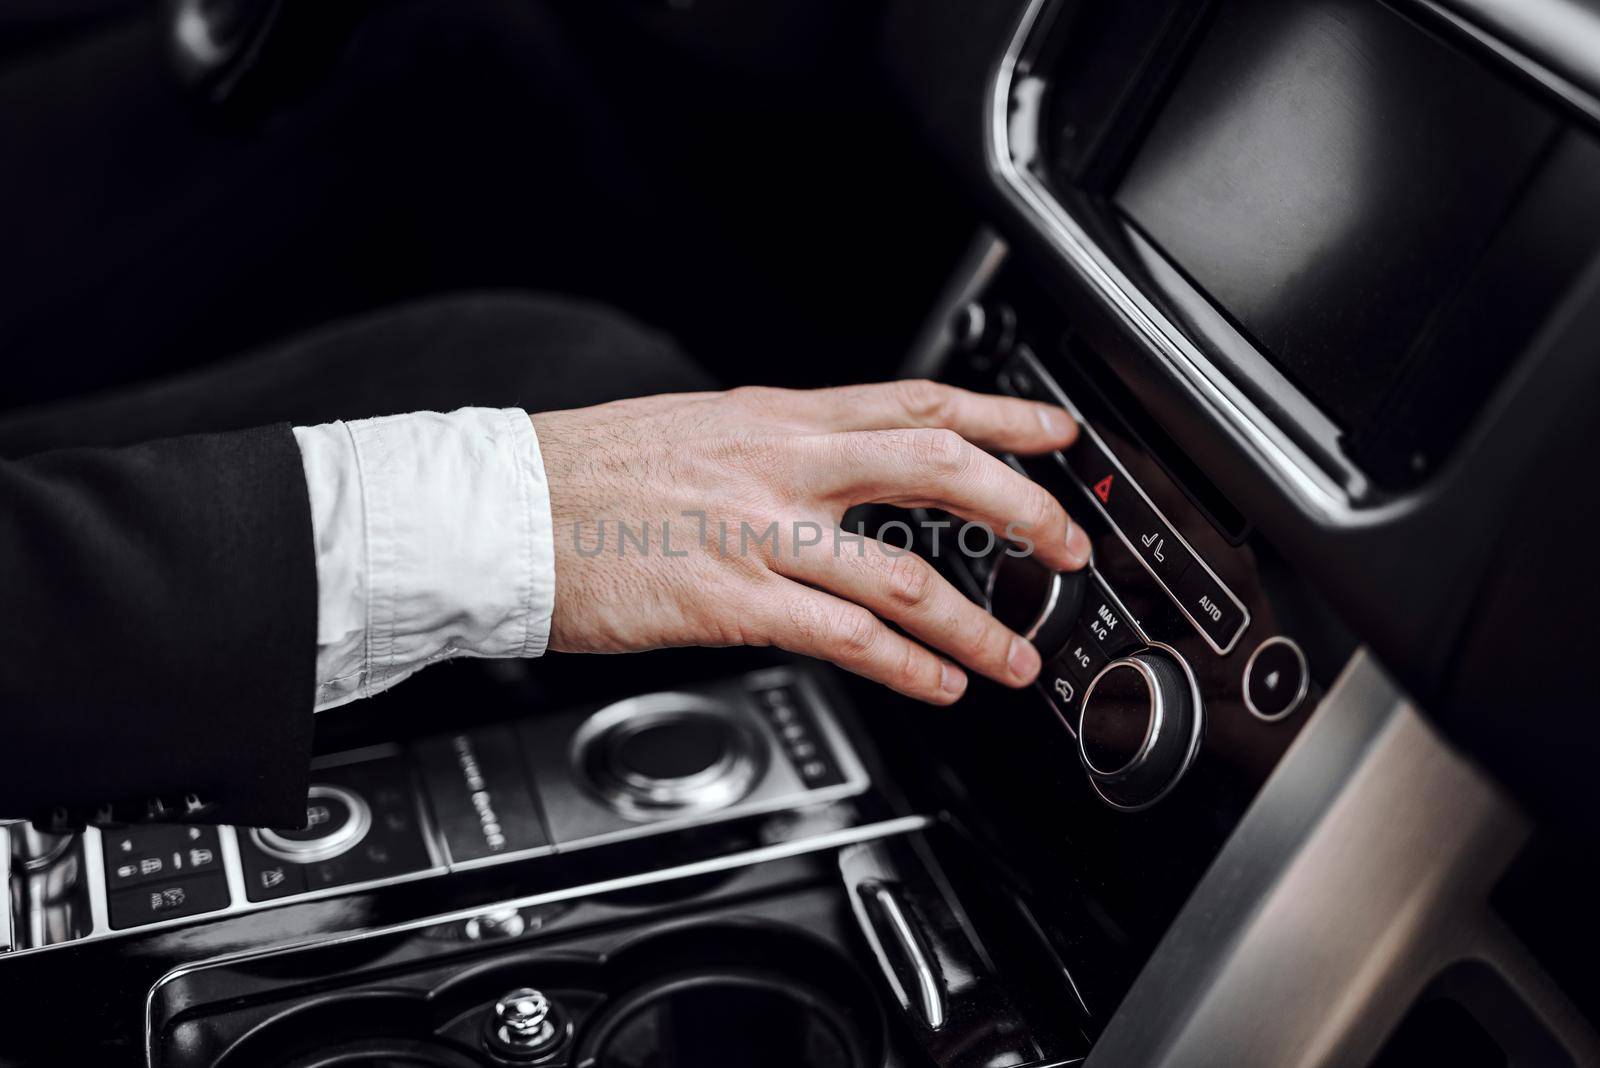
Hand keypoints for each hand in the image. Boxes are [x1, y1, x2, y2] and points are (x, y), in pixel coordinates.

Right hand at [530, 380, 1088, 703]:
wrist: (504, 510)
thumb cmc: (587, 472)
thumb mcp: (699, 429)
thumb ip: (779, 447)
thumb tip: (837, 466)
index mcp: (776, 417)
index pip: (915, 403)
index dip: (1000, 414)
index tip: (1054, 432)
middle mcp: (782, 464)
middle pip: (936, 468)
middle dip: (1019, 507)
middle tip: (1067, 543)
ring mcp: (760, 532)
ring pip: (904, 570)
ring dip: (975, 622)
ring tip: (1016, 657)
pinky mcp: (731, 600)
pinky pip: (844, 636)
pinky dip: (906, 666)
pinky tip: (939, 688)